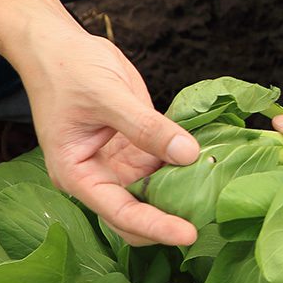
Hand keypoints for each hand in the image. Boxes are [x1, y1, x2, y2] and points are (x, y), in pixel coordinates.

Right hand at [21, 27, 199, 246]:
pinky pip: (167, 164)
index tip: (188, 234)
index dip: (155, 226)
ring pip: (157, 191)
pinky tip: (215, 166)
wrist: (62, 47)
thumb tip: (188, 154)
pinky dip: (189, 166)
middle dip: (171, 219)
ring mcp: (122, 163)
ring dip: (185, 194)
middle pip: (139, 212)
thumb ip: (146, 127)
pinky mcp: (139, 148)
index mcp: (79, 175)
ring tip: (221, 197)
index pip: (120, 213)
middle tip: (212, 219)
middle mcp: (101, 176)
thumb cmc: (69, 71)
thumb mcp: (108, 96)